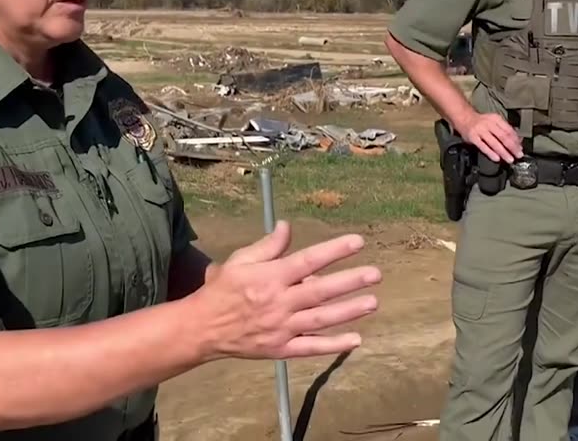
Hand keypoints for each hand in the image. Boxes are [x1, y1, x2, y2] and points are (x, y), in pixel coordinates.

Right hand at [191, 221, 380, 361]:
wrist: (202, 328)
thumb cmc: (222, 290)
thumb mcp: (240, 261)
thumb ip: (268, 246)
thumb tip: (288, 226)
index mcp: (270, 278)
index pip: (307, 260)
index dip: (334, 250)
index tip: (358, 242)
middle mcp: (278, 302)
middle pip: (320, 291)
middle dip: (350, 282)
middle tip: (375, 274)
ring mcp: (281, 328)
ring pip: (321, 319)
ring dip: (348, 311)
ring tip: (372, 302)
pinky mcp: (280, 349)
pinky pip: (310, 348)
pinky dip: (333, 346)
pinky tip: (356, 340)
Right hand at [459, 111, 522, 163]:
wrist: (464, 118)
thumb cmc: (481, 122)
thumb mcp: (494, 121)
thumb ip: (505, 130)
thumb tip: (518, 140)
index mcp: (496, 119)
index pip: (508, 130)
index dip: (516, 140)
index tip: (520, 148)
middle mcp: (488, 124)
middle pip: (503, 137)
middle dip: (512, 147)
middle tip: (518, 155)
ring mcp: (480, 131)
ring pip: (494, 143)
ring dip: (503, 152)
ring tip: (509, 159)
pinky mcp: (473, 137)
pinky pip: (483, 146)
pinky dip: (490, 153)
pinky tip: (496, 158)